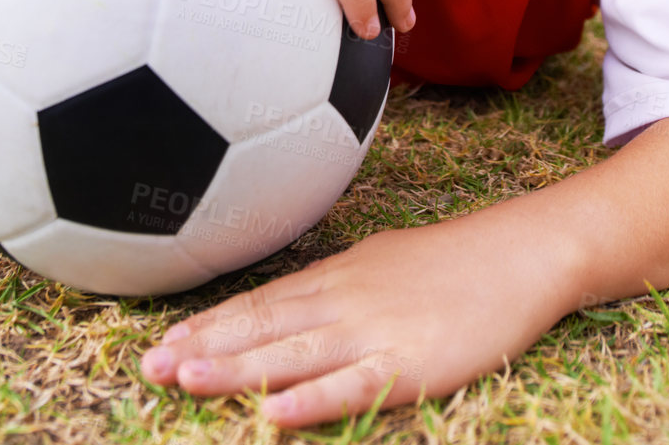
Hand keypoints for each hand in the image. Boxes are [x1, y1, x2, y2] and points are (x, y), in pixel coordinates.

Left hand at [138, 214, 573, 428]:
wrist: (520, 253)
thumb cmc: (453, 260)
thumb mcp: (380, 260)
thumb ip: (333, 285)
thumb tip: (289, 300)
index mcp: (335, 279)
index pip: (257, 305)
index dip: (208, 327)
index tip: (161, 345)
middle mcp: (342, 302)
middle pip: (261, 328)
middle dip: (202, 349)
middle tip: (148, 369)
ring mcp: (373, 332)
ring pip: (291, 355)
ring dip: (235, 370)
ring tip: (185, 381)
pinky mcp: (409, 364)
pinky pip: (351, 386)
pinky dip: (310, 401)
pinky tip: (272, 415)